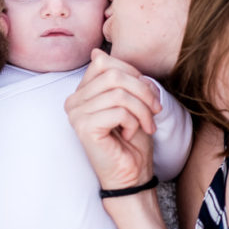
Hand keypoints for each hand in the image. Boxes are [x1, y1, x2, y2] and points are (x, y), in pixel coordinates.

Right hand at [65, 48, 161, 188]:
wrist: (132, 175)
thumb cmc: (132, 140)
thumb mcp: (132, 101)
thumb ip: (119, 78)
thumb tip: (97, 53)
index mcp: (82, 92)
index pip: (104, 63)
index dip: (132, 74)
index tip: (148, 95)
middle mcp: (73, 101)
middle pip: (113, 74)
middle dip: (142, 91)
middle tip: (155, 111)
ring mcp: (76, 114)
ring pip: (118, 93)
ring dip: (142, 109)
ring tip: (147, 125)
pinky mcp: (84, 127)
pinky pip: (118, 111)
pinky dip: (133, 122)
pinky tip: (130, 134)